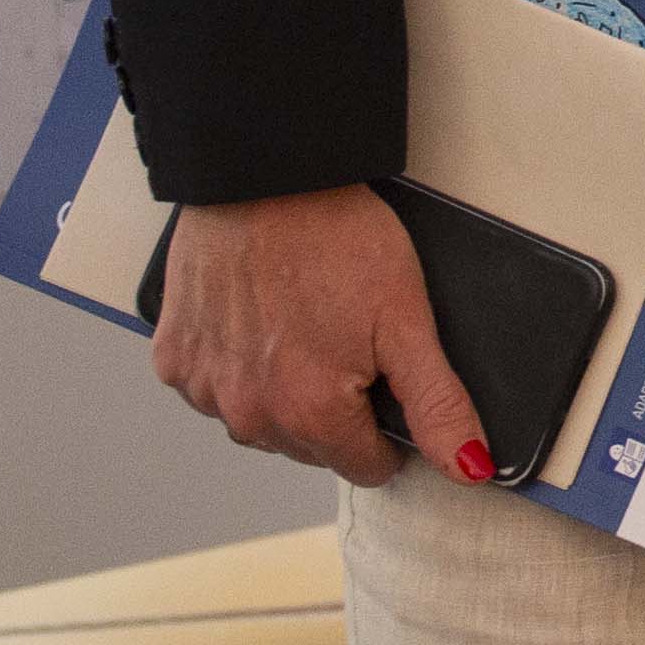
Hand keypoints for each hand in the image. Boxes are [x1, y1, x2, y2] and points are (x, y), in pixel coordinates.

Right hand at [148, 185, 487, 490]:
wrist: (264, 176)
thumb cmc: (337, 236)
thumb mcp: (408, 319)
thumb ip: (438, 403)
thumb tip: (469, 467)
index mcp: (311, 414)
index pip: (366, 464)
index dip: (388, 427)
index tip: (387, 380)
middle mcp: (249, 414)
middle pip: (313, 446)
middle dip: (337, 408)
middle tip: (346, 337)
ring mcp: (205, 388)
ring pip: (261, 421)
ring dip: (284, 391)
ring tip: (302, 323)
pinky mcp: (174, 358)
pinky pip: (214, 387)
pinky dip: (237, 366)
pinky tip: (258, 321)